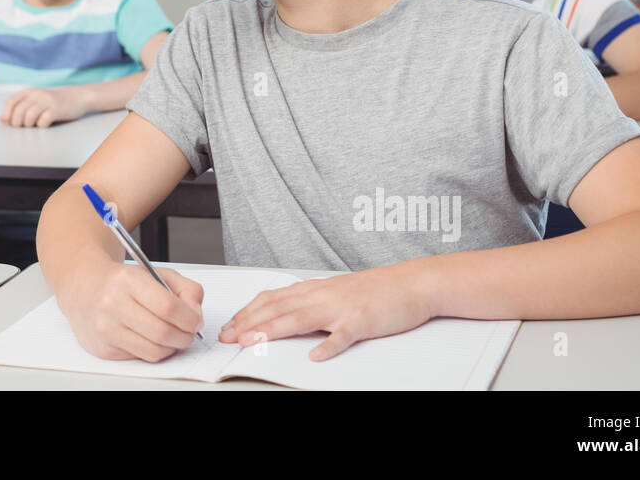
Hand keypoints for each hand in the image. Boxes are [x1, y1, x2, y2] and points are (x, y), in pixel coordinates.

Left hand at [0, 86, 88, 127]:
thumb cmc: (53, 102)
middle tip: (23, 127)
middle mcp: (37, 94)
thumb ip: (19, 107)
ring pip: (29, 116)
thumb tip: (1, 120)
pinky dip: (41, 126)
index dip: (7, 114)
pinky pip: (43, 121)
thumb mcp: (35, 101)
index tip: (8, 123)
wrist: (78, 97)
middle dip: (17, 123)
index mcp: (29, 92)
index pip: (11, 101)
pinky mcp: (57, 109)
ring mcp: (47, 101)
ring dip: (29, 125)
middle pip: (19, 111)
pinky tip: (45, 124)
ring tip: (34, 125)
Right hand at [57, 261, 204, 361]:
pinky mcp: (103, 348)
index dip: (190, 318)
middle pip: (163, 332)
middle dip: (185, 336)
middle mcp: (113, 304)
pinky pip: (141, 357)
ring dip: (172, 347)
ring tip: (172, 336)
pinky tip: (151, 338)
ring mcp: (106, 328)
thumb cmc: (122, 281)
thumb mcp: (155, 273)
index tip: (196, 320)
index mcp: (128, 280)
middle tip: (188, 332)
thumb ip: (185, 288)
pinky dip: (154, 351)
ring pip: (154, 350)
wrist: (83, 288)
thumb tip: (196, 314)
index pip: (168, 307)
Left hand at [219, 262, 433, 361]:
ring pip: (301, 318)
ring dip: (272, 330)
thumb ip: (310, 304)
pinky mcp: (362, 320)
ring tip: (251, 342)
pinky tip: (316, 357)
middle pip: (278, 309)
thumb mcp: (335, 293)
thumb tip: (283, 317)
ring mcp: (342, 307)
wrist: (412, 283)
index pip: (272, 299)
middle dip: (248, 323)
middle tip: (227, 336)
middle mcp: (322, 295)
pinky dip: (328, 346)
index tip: (228, 326)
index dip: (247, 313)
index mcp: (314, 289)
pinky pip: (343, 335)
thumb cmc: (374, 291)